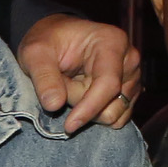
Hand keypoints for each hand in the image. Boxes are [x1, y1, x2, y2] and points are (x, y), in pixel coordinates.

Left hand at [17, 14, 143, 134]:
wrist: (55, 40)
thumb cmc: (47, 42)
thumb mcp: (35, 53)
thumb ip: (44, 77)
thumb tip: (54, 105)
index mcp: (113, 43)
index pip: (108, 84)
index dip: (89, 108)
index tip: (69, 126)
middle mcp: (129, 61)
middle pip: (110, 104)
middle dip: (80, 103)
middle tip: (61, 82)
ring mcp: (132, 79)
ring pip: (112, 114)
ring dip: (86, 108)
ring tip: (72, 86)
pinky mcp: (129, 95)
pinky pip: (114, 119)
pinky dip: (93, 113)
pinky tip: (82, 95)